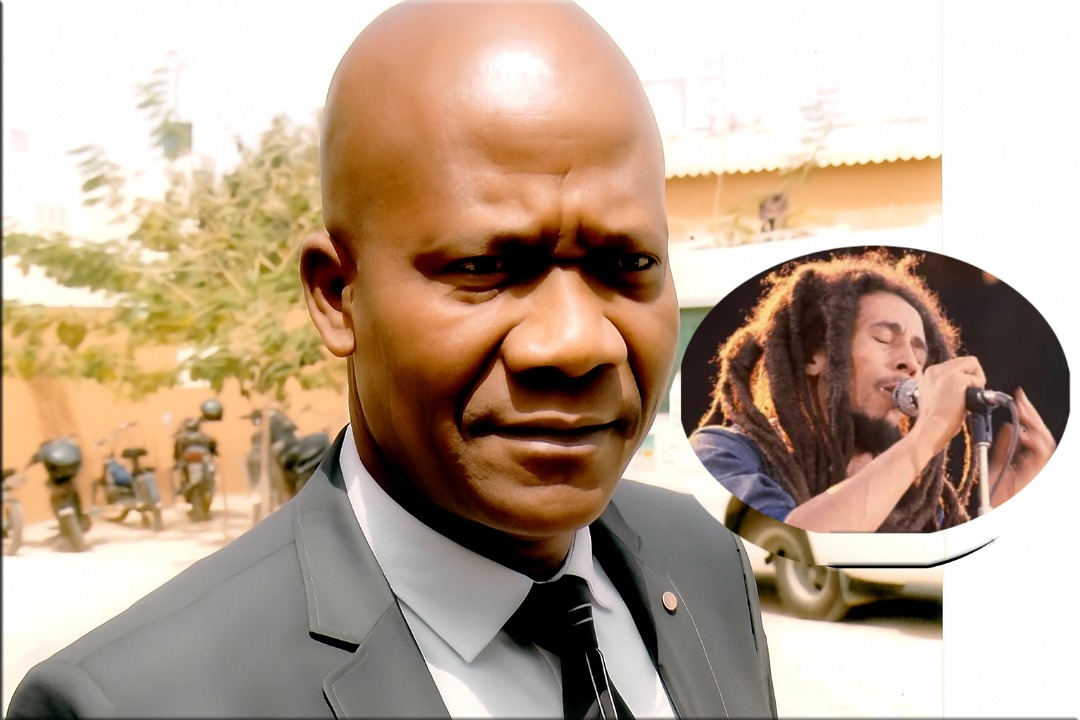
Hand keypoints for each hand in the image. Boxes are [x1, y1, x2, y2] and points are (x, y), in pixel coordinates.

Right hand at [910, 356, 986, 452]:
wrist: (930, 430)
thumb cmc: (934, 421)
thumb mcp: (934, 396)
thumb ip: (944, 385)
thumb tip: (963, 384)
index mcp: (928, 374)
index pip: (955, 365)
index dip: (963, 377)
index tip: (960, 393)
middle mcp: (935, 370)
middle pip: (965, 362)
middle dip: (971, 376)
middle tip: (966, 396)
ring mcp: (944, 372)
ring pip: (972, 364)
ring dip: (975, 381)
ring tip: (966, 398)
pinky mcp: (956, 379)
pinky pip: (977, 378)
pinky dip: (978, 388)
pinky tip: (967, 400)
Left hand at [989, 387, 1055, 505]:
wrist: (993, 510)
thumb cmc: (994, 491)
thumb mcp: (995, 462)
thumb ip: (1003, 444)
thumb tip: (1007, 425)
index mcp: (1026, 456)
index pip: (1031, 429)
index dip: (1026, 412)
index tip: (1016, 397)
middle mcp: (1035, 460)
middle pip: (1040, 432)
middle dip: (1031, 413)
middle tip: (1019, 397)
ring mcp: (1038, 467)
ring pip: (1045, 440)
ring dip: (1033, 423)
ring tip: (1020, 410)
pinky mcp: (1036, 474)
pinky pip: (1040, 454)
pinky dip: (1033, 441)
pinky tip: (1021, 432)